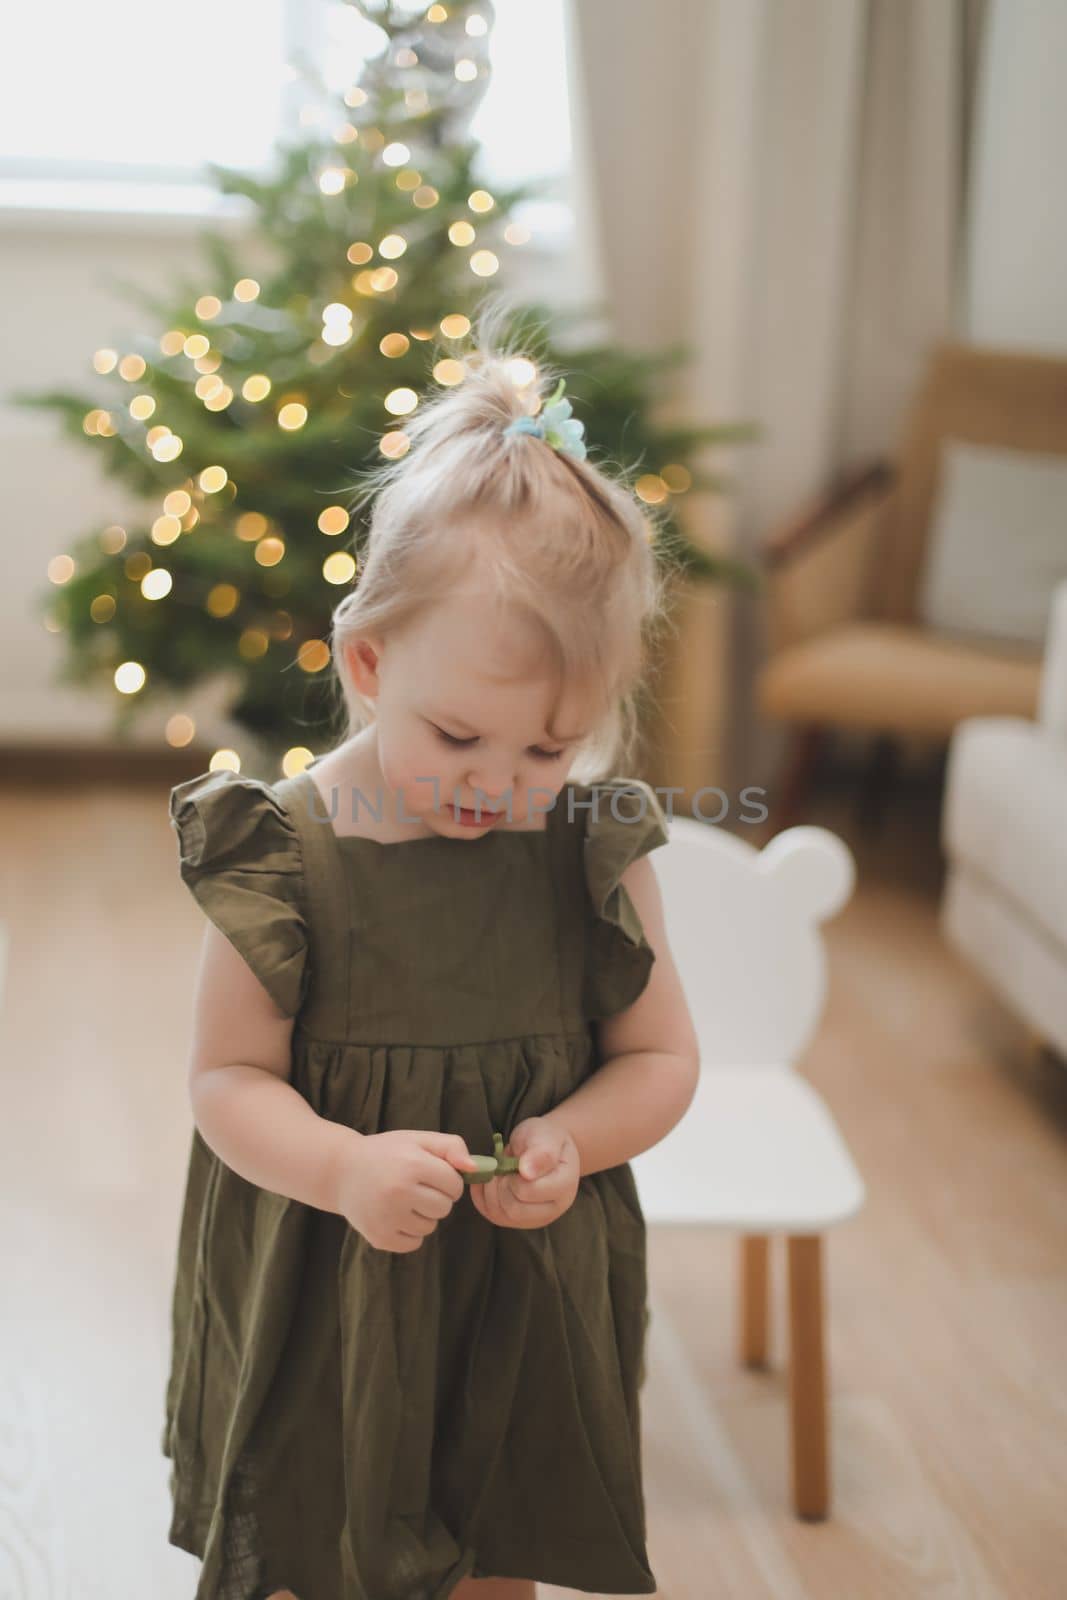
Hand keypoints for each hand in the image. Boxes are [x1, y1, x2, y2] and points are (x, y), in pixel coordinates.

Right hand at [330, 1128, 478, 1252]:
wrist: (341, 1171)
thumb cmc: (387, 1154)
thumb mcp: (418, 1140)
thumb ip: (452, 1147)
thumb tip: (475, 1168)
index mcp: (412, 1164)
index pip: (455, 1185)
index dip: (447, 1179)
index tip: (430, 1173)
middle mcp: (399, 1192)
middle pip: (444, 1208)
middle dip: (436, 1198)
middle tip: (414, 1186)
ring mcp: (387, 1217)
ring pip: (430, 1227)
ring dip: (422, 1215)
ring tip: (401, 1199)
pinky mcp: (379, 1237)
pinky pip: (414, 1243)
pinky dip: (409, 1232)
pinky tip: (393, 1214)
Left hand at [467, 1117, 579, 1229]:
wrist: (545, 1146)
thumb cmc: (546, 1138)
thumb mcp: (546, 1135)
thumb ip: (541, 1152)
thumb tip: (527, 1173)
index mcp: (564, 1186)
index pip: (529, 1191)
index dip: (514, 1175)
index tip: (515, 1159)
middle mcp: (553, 1209)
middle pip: (514, 1209)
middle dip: (500, 1185)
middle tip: (503, 1165)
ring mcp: (535, 1219)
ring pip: (500, 1215)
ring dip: (490, 1190)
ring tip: (499, 1172)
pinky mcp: (518, 1221)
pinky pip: (492, 1215)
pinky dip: (483, 1196)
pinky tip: (490, 1179)